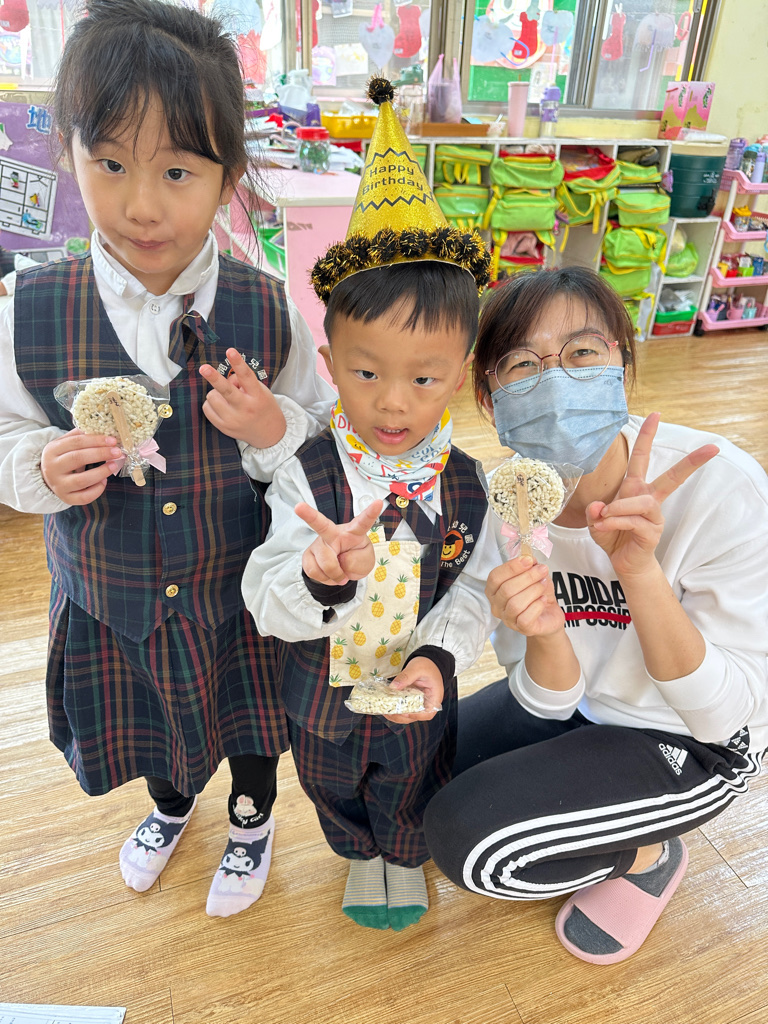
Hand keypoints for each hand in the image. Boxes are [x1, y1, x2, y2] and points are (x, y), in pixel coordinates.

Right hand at [40, 428, 121, 504]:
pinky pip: (84, 497)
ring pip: (81, 480)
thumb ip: (80, 436)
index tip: (112, 440)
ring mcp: (58, 485)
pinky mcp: (66, 498)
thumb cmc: (62, 458)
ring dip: (101, 472)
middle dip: (100, 454)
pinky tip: (104, 481)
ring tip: (114, 465)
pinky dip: (97, 489)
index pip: (75, 442)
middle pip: (77, 459)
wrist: (48, 478)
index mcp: (52, 450)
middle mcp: (52, 468)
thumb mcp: (65, 444)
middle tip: (117, 452)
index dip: (96, 440)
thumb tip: (103, 430)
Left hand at [199, 348, 285, 448]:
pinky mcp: (224, 427)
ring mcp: (233, 419)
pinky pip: (207, 408)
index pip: (247, 376)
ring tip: (227, 397)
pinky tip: (222, 406)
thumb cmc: (263, 407)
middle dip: (214, 378)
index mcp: (257, 396)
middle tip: (204, 368)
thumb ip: (243, 382)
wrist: (269, 434)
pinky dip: (212, 403)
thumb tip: (225, 378)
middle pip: (226, 391)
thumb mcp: (261, 391)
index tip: (230, 351)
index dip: (238, 363)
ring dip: (216, 393)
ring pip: (212, 396)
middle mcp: (245, 408)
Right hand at [297, 499, 382, 585]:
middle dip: (309, 515)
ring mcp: (319, 543)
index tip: (379, 502)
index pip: (362, 521)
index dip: (371, 513)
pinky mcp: (308, 554)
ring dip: (334, 576)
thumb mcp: (365, 562)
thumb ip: (357, 561)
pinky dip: (324, 579)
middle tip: (302, 512)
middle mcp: (333, 533)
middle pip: (322, 526)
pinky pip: (313, 571)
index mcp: (353, 531)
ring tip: (340, 574)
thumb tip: (339, 561)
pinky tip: (329, 575)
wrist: (341, 570)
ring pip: (325, 563)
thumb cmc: (355, 558)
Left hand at [383, 656, 443, 723]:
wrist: (428, 662)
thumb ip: (406, 677)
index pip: (427, 713)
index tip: (404, 712)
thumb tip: (393, 687)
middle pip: (415, 717)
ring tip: (384, 710)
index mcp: (434, 697)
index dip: (416, 716)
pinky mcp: (412, 701)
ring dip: (396, 715)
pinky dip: (395, 709)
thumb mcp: (417, 668)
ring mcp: (419, 703)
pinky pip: (404, 708)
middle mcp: (427, 704)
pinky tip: (386, 706)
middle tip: (388, 712)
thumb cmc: (427, 665)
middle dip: (401, 717)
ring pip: (408, 715)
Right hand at [485, 555, 564, 636]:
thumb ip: (529, 565)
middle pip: (506, 590)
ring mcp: (508, 619)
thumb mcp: (533, 575)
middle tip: (542, 570)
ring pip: (515, 604)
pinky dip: (537, 606)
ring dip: (533, 590)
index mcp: (494, 590)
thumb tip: (529, 558)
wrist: (548, 614)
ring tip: (543, 584)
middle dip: (527, 577)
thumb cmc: (536, 594)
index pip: (495, 577)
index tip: (528, 560)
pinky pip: (525, 618)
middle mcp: (497, 605)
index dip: (511, 567)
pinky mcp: (522, 628)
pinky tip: (543, 600)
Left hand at [587, 412, 718, 579]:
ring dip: (619, 507)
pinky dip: (615, 521)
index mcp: (635, 489)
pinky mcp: (653, 532)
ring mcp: (654, 516)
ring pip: (641, 502)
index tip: (656, 414)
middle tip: (712, 448)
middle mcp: (649, 499)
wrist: (622, 562)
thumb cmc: (612, 535)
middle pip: (673, 477)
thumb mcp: (595, 520)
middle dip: (691, 462)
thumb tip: (598, 507)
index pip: (642, 458)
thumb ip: (594, 511)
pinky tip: (604, 526)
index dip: (648, 436)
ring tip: (603, 516)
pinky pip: (633, 521)